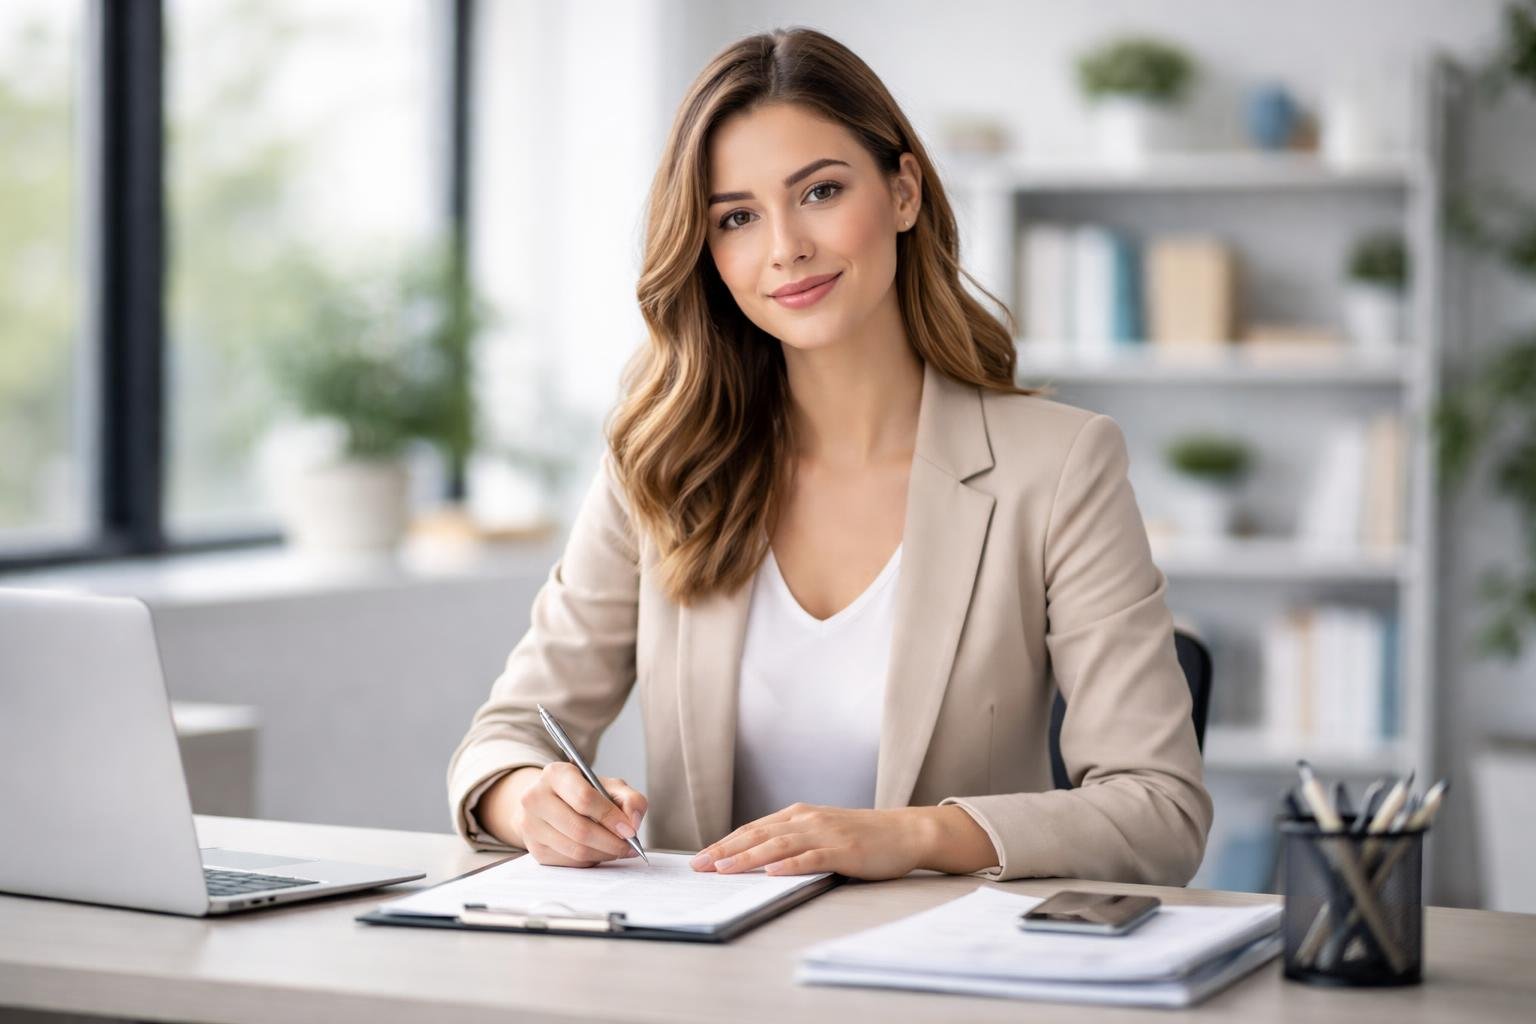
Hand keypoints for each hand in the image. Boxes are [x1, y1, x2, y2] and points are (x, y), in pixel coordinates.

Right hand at [482, 763, 647, 867]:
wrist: (550, 803)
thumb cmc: (584, 793)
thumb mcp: (610, 786)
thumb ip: (630, 799)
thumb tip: (633, 822)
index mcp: (555, 774)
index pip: (584, 799)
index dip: (610, 817)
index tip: (630, 830)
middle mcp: (536, 798)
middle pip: (580, 829)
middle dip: (611, 842)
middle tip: (629, 846)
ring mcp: (531, 825)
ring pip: (576, 850)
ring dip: (604, 854)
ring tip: (618, 849)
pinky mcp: (534, 848)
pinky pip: (570, 862)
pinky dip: (591, 860)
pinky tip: (599, 851)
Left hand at [688, 803, 936, 880]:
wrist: (904, 832)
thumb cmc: (861, 835)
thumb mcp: (821, 830)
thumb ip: (793, 839)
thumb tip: (758, 858)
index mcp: (799, 814)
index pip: (753, 829)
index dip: (725, 843)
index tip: (700, 858)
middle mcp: (808, 820)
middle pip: (758, 835)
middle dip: (725, 850)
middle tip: (699, 866)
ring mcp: (825, 834)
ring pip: (779, 845)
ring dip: (749, 858)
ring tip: (724, 869)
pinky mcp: (844, 850)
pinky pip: (812, 858)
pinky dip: (790, 865)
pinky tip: (772, 872)